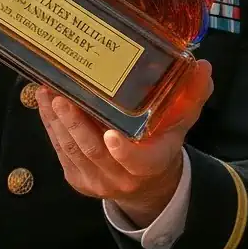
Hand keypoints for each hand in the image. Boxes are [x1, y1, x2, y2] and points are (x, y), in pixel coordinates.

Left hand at [36, 59, 213, 227]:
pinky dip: (50, 126)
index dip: (123, 151)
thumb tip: (204, 66)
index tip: (111, 134)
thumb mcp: (182, 122)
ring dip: (55, 121)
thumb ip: (193, 95)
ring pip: (71, 150)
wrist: (146, 183)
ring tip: (46, 91)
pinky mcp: (76, 178)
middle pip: (93, 151)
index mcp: (151, 163)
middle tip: (62, 95)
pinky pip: (60, 152)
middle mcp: (121, 177)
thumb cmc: (163, 141)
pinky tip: (43, 101)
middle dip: (74, 124)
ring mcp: (95, 181)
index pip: (137, 162)